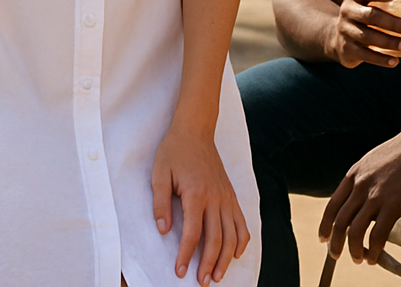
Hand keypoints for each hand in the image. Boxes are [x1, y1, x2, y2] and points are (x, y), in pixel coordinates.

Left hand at [151, 122, 249, 284]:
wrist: (195, 129)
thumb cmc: (174, 150)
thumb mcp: (159, 173)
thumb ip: (160, 203)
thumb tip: (163, 230)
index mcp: (196, 193)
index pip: (193, 233)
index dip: (185, 255)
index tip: (178, 271)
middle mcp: (215, 197)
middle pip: (216, 239)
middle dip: (208, 264)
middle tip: (201, 282)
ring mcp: (226, 196)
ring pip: (232, 235)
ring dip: (225, 259)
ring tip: (217, 276)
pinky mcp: (231, 195)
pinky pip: (241, 223)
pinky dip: (241, 241)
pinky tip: (234, 254)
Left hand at [318, 123, 400, 264]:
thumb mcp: (373, 162)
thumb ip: (364, 180)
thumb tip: (361, 200)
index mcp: (353, 174)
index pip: (332, 204)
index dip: (325, 224)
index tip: (323, 237)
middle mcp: (360, 185)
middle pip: (339, 220)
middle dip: (335, 242)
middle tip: (335, 255)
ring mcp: (375, 195)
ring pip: (355, 231)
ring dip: (354, 249)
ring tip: (358, 259)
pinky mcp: (393, 205)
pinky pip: (378, 235)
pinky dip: (374, 250)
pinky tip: (375, 257)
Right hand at [328, 0, 400, 68]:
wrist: (338, 37)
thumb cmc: (369, 17)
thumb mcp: (381, 8)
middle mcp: (348, 10)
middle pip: (369, 15)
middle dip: (391, 22)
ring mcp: (345, 30)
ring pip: (366, 36)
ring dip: (388, 41)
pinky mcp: (346, 48)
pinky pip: (364, 54)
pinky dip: (379, 59)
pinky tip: (395, 61)